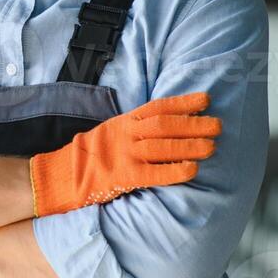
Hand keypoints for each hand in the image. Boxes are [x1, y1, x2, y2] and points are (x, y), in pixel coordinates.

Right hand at [30, 92, 219, 215]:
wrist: (59, 176)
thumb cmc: (88, 157)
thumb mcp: (109, 132)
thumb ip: (133, 128)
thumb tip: (164, 126)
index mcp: (123, 122)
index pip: (157, 107)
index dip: (183, 103)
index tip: (206, 100)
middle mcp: (125, 135)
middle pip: (165, 125)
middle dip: (194, 124)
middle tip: (217, 125)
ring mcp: (123, 155)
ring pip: (162, 147)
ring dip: (190, 145)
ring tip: (212, 146)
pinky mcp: (122, 178)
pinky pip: (153, 173)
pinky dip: (174, 171)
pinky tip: (192, 170)